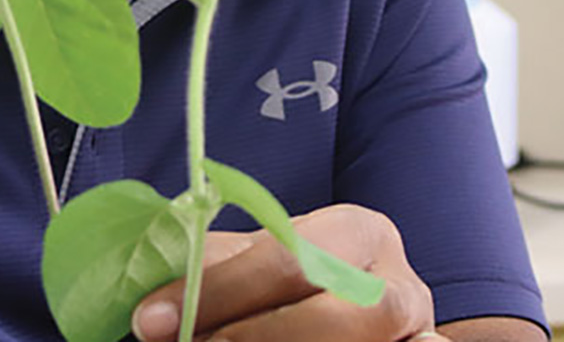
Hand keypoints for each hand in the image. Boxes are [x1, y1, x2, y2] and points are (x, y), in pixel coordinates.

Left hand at [131, 204, 444, 341]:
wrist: (346, 297)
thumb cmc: (290, 281)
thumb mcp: (257, 261)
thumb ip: (214, 268)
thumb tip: (149, 304)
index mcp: (358, 231)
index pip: (287, 258)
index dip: (219, 291)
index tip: (151, 320)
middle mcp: (398, 284)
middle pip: (333, 315)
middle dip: (249, 335)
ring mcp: (414, 335)